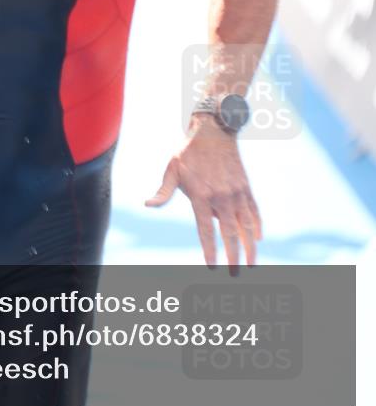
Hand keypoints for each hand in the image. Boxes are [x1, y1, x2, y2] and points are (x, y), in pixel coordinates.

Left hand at [144, 115, 261, 271]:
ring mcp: (236, 192)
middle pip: (230, 232)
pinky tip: (257, 239)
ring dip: (250, 246)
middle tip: (235, 274)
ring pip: (246, 225)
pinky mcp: (245, 188)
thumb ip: (162, 192)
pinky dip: (257, 226)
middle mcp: (221, 196)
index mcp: (201, 195)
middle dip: (233, 255)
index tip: (211, 266)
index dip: (209, 249)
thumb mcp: (171, 170)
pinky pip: (254, 211)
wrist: (213, 132)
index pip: (206, 230)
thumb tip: (147, 205)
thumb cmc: (188, 153)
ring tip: (251, 264)